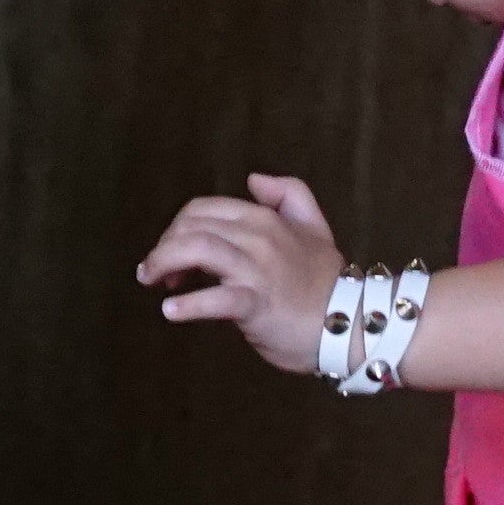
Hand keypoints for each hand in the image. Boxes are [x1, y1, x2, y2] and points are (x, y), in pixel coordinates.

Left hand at [137, 174, 346, 372]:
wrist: (351, 325)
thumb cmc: (325, 283)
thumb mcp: (315, 227)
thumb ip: (291, 194)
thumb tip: (255, 179)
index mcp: (265, 218)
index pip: (202, 209)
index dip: (177, 229)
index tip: (171, 257)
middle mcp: (258, 237)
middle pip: (191, 226)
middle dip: (163, 248)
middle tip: (152, 274)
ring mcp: (257, 270)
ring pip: (197, 249)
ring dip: (163, 264)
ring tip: (153, 285)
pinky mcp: (256, 304)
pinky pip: (216, 299)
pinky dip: (188, 304)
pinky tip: (171, 311)